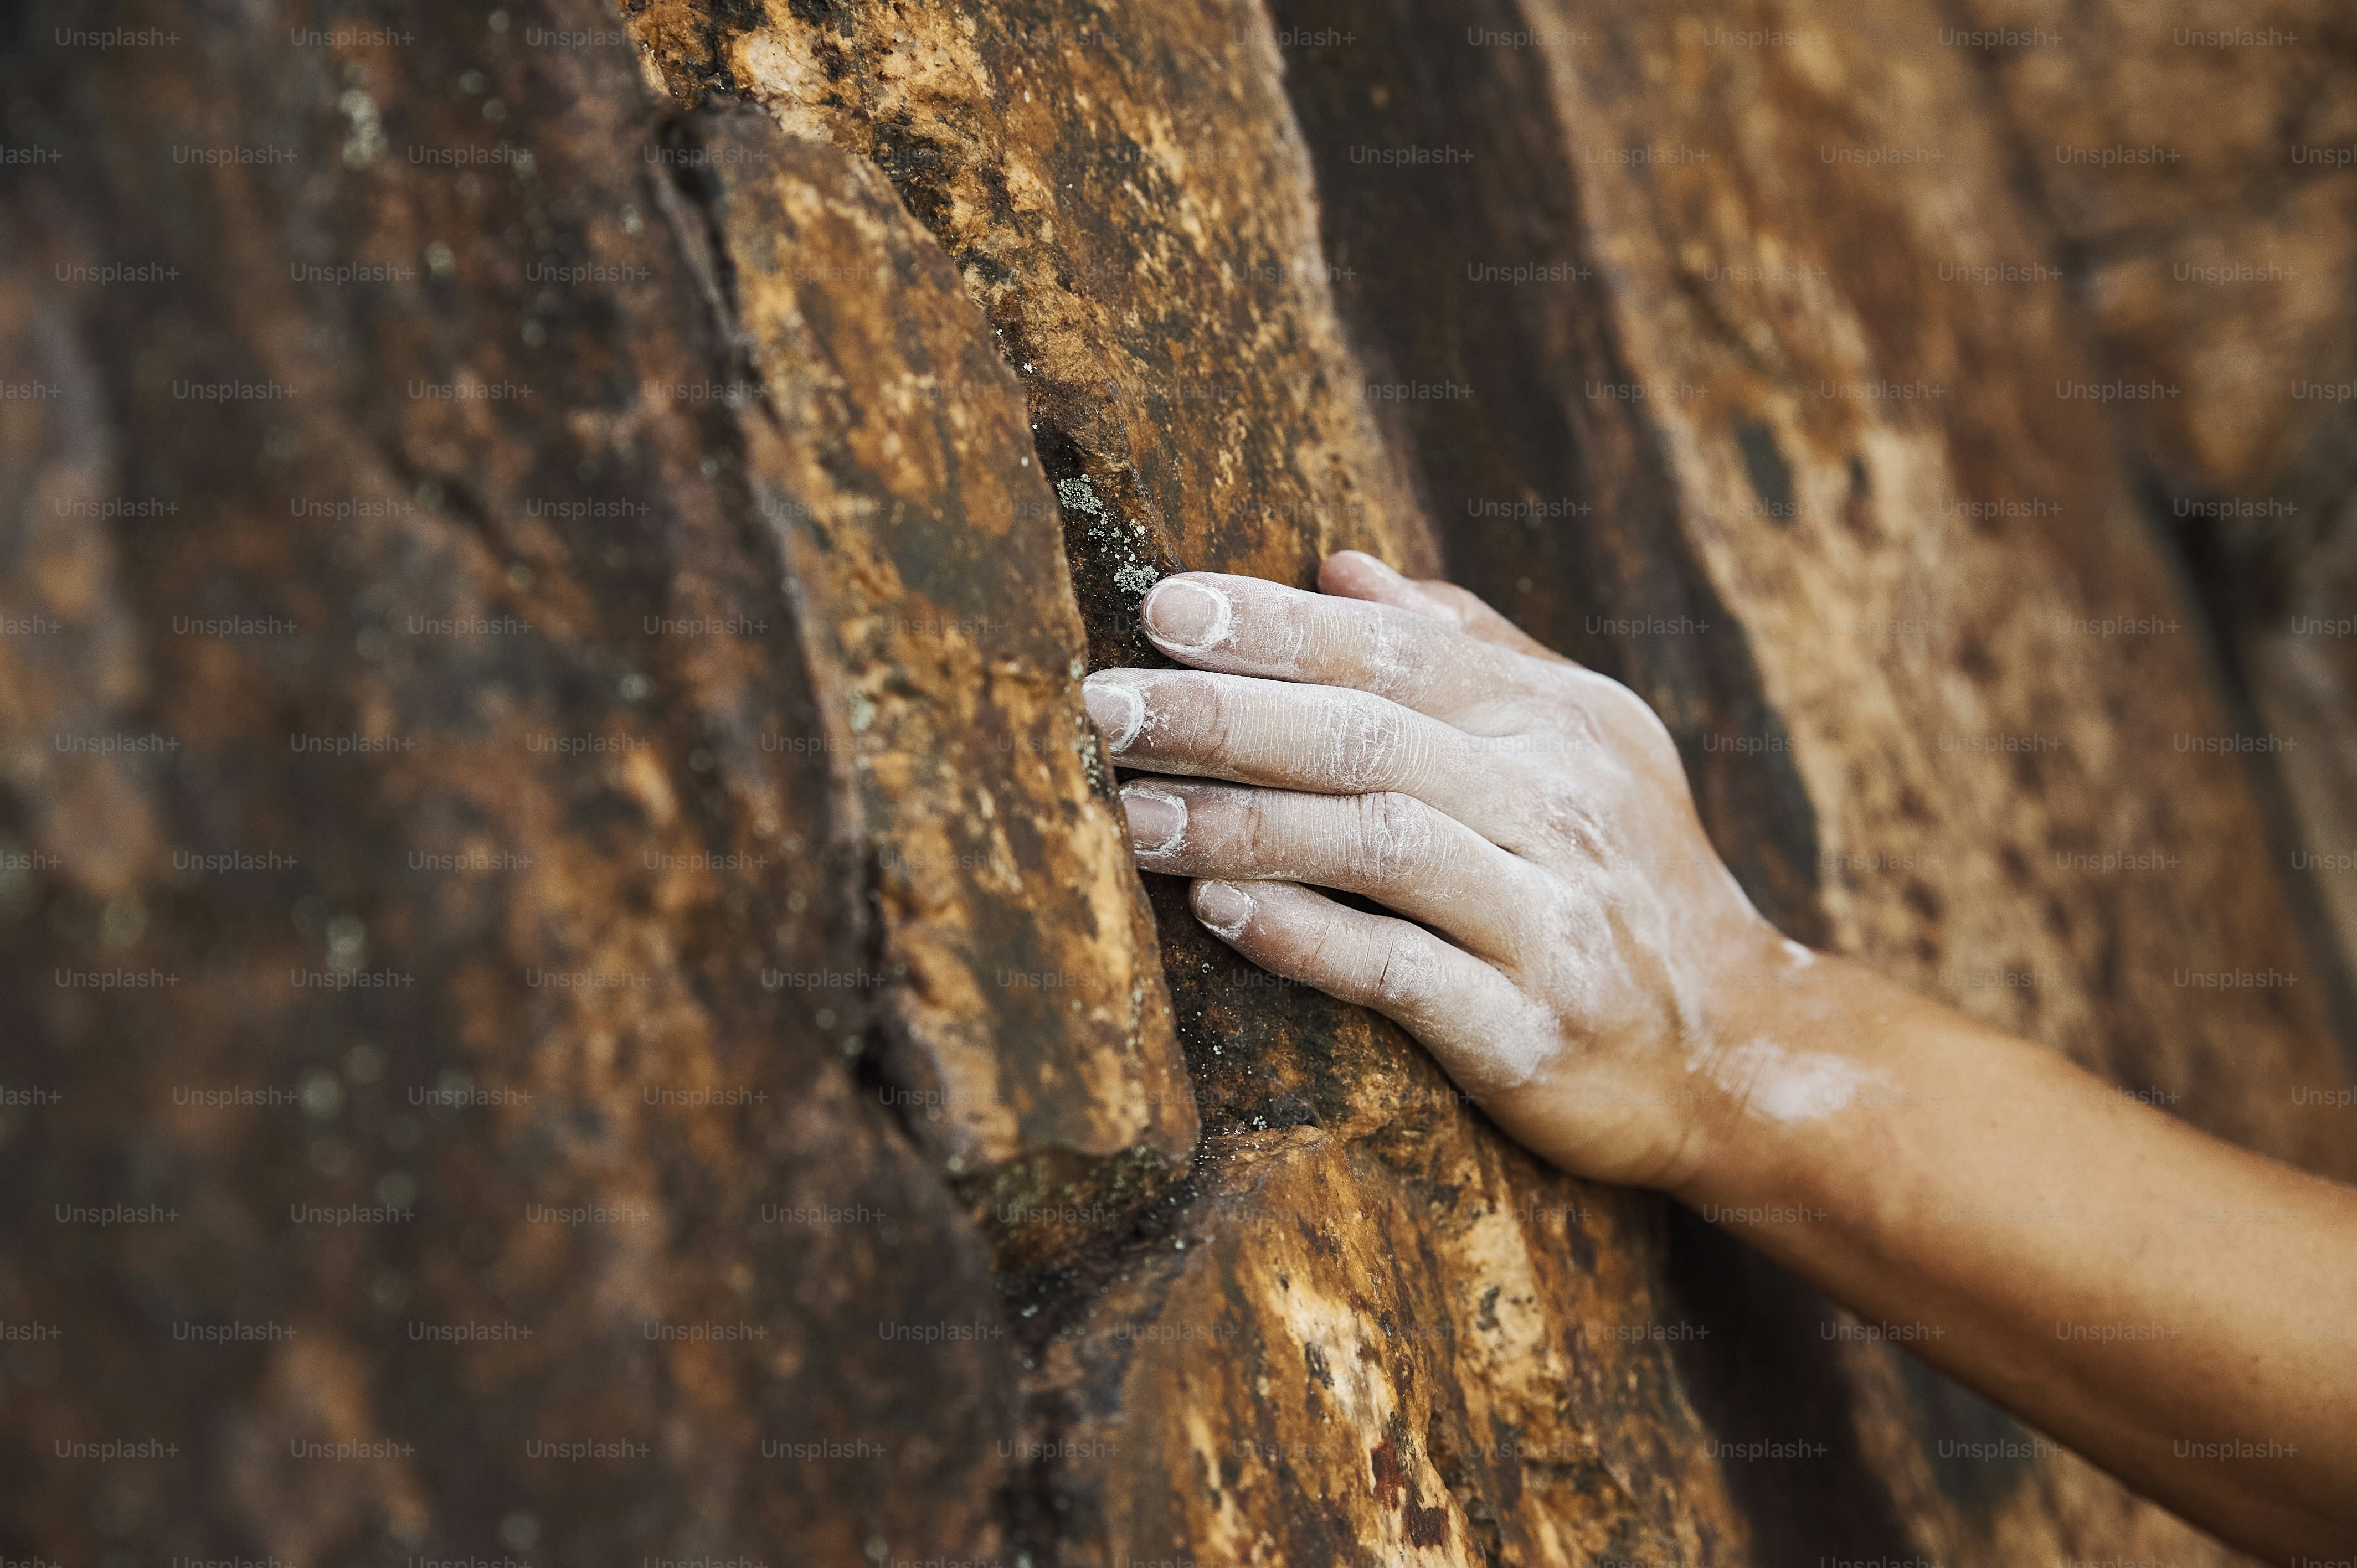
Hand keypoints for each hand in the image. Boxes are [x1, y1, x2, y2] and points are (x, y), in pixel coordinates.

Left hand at [1082, 551, 1795, 1189]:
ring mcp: (1549, 920)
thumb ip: (1468, 647)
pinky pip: (1403, 973)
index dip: (1276, 626)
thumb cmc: (1625, 876)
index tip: (1161, 607)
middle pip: (1369, 737)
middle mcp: (1557, 806)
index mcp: (1554, 723)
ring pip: (1375, 846)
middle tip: (1102, 704)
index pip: (1393, 652)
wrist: (1743, 1048)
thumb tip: (1340, 565)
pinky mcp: (1532, 1031)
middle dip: (1225, 716)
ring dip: (1239, 825)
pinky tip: (1219, 913)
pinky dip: (1307, 938)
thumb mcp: (1582, 738)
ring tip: (1126, 813)